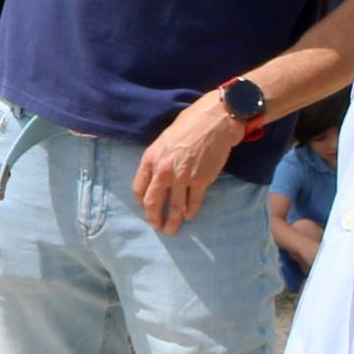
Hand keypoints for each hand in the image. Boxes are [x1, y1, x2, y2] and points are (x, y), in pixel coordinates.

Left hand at [133, 92, 241, 235]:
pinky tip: (188, 216)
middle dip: (153, 217)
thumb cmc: (189, 125)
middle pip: (153, 201)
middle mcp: (164, 170)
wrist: (214, 122)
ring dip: (172, 221)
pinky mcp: (201, 181)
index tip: (145, 207)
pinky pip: (193, 202)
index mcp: (151, 158)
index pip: (139, 187)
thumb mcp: (164, 140)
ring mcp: (182, 177)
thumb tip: (156, 176)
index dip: (141, 201)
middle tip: (156, 226)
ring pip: (173, 207)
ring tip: (171, 230)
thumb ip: (158, 159)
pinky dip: (190, 211)